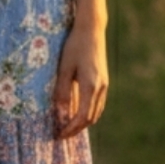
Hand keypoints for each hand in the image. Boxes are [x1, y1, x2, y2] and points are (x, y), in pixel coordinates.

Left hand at [52, 18, 108, 138]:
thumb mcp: (64, 67)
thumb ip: (62, 90)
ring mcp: (104, 84)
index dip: (71, 128)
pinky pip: (98, 103)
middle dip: (77, 129)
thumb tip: (60, 110)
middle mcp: (100, 87)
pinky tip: (77, 112)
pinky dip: (88, 112)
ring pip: (96, 112)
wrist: (91, 30)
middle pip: (91, 118)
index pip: (82, 116)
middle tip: (62, 134)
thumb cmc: (75, 46)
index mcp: (90, 86)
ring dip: (83, 122)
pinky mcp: (104, 80)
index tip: (60, 134)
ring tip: (68, 126)